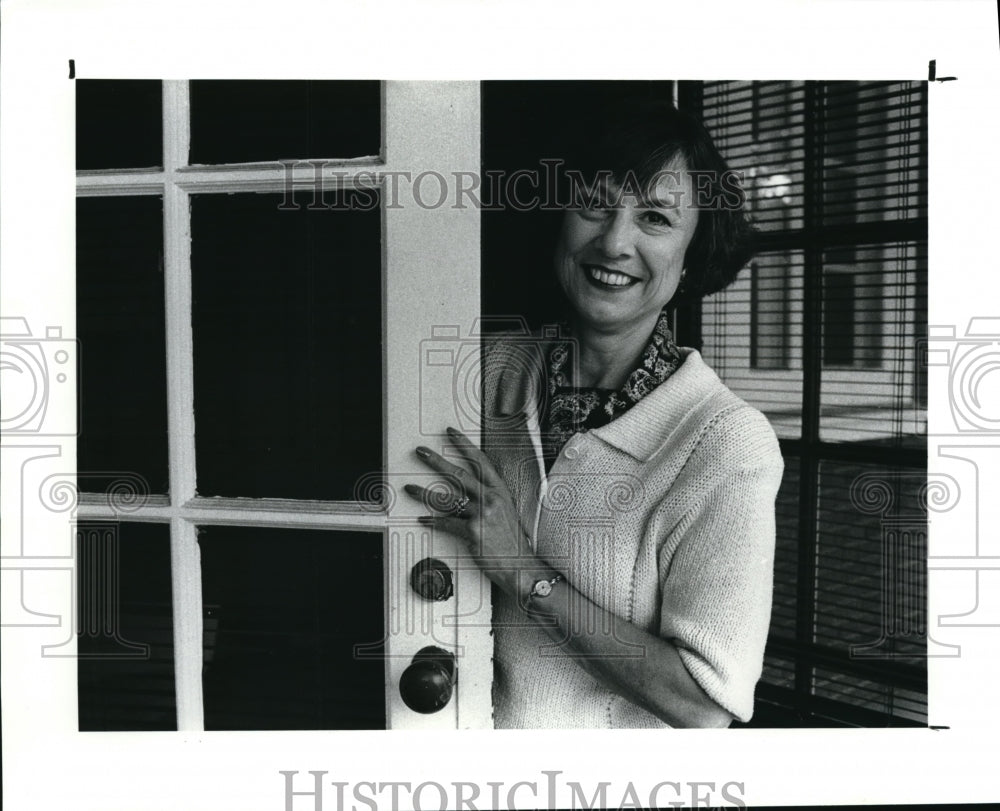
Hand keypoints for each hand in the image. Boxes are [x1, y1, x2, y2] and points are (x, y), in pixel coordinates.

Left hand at [404, 427, 538, 595]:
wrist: (520, 565)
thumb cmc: (512, 541)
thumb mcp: (505, 511)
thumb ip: (487, 498)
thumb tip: (466, 492)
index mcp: (500, 491)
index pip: (479, 461)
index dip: (464, 445)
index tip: (451, 434)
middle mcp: (491, 499)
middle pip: (459, 474)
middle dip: (436, 461)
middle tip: (421, 452)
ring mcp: (482, 515)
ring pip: (446, 499)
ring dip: (424, 493)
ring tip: (410, 488)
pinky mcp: (472, 531)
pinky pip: (446, 523)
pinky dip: (432, 521)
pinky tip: (423, 519)